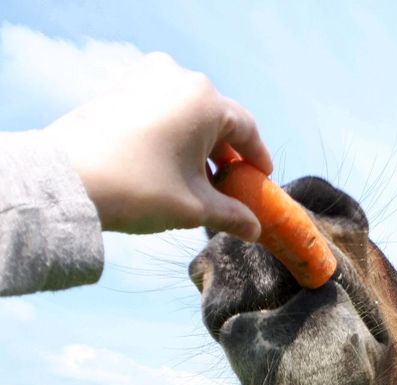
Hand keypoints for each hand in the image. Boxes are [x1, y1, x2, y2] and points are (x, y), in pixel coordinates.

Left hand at [46, 52, 272, 239]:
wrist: (69, 180)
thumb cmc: (139, 189)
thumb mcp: (194, 207)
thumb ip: (232, 215)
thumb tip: (255, 229)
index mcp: (205, 100)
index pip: (246, 130)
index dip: (257, 160)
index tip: (261, 182)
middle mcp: (178, 78)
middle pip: (216, 120)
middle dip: (226, 156)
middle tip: (230, 188)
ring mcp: (146, 78)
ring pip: (187, 115)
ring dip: (199, 147)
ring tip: (198, 182)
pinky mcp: (122, 88)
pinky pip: (162, 110)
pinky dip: (174, 136)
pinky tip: (171, 166)